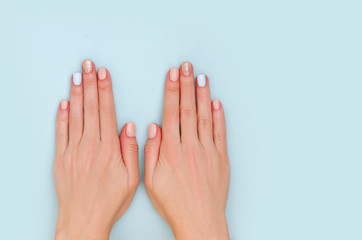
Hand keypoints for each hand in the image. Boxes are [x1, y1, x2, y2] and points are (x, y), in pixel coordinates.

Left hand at [54, 59, 138, 239]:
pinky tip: (64, 103)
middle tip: (88, 66)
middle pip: (90, 108)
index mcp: (108, 149)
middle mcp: (89, 146)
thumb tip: (130, 127)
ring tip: (76, 76)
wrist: (84, 220)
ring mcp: (73, 151)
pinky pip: (60, 132)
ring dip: (76, 94)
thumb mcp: (132, 179)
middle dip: (89, 83)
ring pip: (75, 115)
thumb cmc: (109, 202)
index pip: (106, 111)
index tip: (103, 74)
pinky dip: (61, 116)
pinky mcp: (61, 158)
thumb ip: (131, 150)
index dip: (104, 90)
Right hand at [144, 62, 229, 239]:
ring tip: (201, 77)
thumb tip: (154, 128)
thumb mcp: (150, 180)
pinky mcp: (221, 158)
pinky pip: (220, 132)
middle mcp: (190, 146)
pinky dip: (219, 116)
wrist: (199, 219)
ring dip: (203, 94)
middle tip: (187, 66)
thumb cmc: (174, 203)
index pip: (171, 113)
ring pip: (205, 116)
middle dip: (187, 85)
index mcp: (171, 150)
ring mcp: (208, 151)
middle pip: (188, 109)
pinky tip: (216, 103)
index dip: (172, 91)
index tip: (173, 75)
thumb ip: (150, 152)